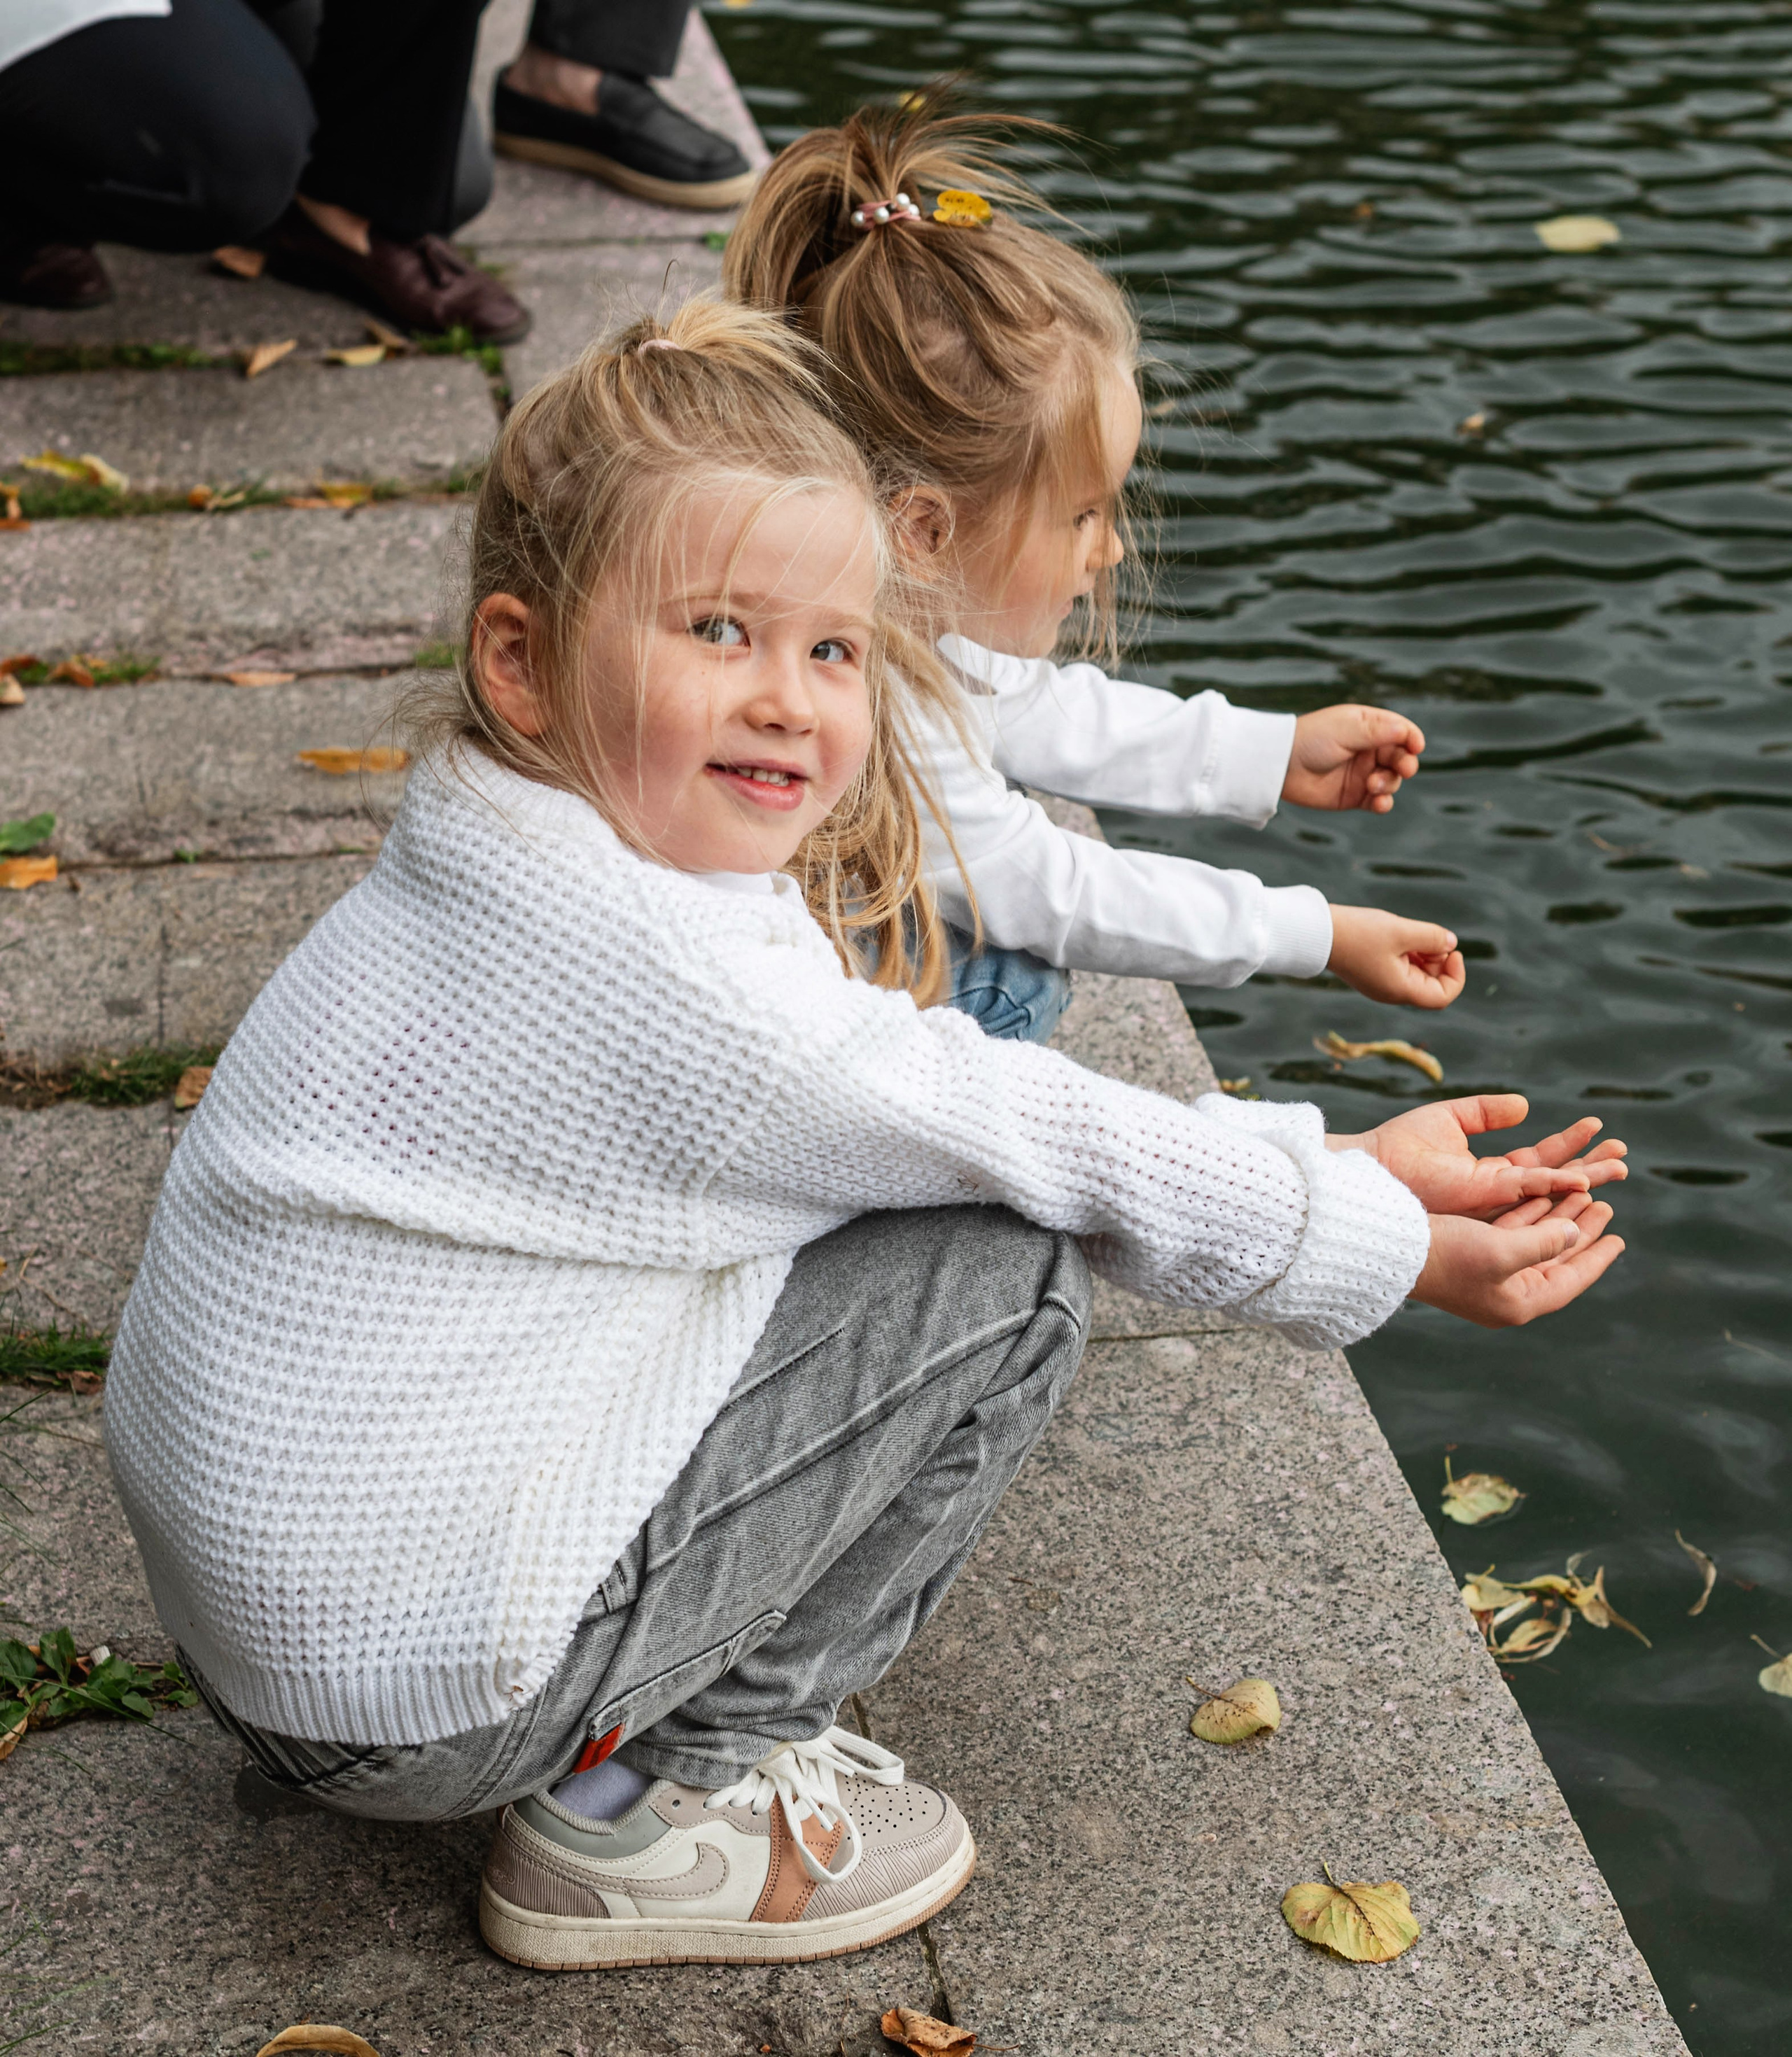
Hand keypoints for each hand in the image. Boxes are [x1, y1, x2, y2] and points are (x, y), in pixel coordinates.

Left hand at [1284, 704, 1423, 812]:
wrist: (1281, 767)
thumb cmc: (1310, 740)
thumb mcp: (1345, 730)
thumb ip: (1377, 731)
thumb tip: (1407, 731)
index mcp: (1367, 726)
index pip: (1400, 731)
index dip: (1412, 738)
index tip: (1415, 747)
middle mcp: (1368, 749)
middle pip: (1401, 757)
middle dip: (1405, 763)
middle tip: (1402, 769)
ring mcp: (1363, 773)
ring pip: (1392, 780)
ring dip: (1390, 784)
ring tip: (1372, 786)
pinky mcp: (1354, 796)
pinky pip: (1379, 801)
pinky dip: (1384, 803)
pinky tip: (1379, 803)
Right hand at [1328, 904, 1464, 1007]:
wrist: (1316, 933)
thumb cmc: (1358, 933)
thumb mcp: (1401, 931)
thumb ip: (1432, 937)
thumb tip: (1451, 943)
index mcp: (1400, 990)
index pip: (1442, 996)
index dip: (1456, 976)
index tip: (1452, 951)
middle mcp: (1391, 993)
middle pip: (1431, 984)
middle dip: (1438, 960)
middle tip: (1429, 936)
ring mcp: (1381, 984)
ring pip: (1416, 974)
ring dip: (1423, 954)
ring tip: (1410, 932)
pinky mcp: (1372, 973)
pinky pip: (1401, 968)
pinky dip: (1409, 953)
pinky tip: (1400, 935)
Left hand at [1331, 1094, 1628, 1217]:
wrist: (1373, 1164)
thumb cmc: (1401, 1145)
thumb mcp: (1452, 1118)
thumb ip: (1489, 1111)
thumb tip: (1526, 1105)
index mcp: (1490, 1172)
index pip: (1541, 1158)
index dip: (1570, 1144)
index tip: (1597, 1127)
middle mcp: (1497, 1190)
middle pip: (1555, 1179)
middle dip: (1591, 1167)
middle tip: (1624, 1156)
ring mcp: (1494, 1197)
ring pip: (1550, 1189)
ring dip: (1586, 1178)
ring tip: (1620, 1167)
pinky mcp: (1484, 1197)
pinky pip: (1527, 1189)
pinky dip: (1557, 1184)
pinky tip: (1584, 1178)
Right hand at [1413, 1191, 1623, 1325]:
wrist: (1393, 1247)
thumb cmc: (1448, 1253)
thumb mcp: (1504, 1249)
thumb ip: (1546, 1242)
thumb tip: (1575, 1236)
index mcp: (1517, 1302)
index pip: (1570, 1281)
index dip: (1597, 1259)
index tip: (1620, 1239)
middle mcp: (1505, 1291)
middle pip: (1556, 1260)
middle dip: (1581, 1232)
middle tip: (1605, 1208)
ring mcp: (1487, 1274)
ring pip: (1536, 1242)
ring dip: (1558, 1218)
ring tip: (1583, 1195)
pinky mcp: (1472, 1254)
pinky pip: (1513, 1234)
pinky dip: (1531, 1214)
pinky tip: (1544, 1196)